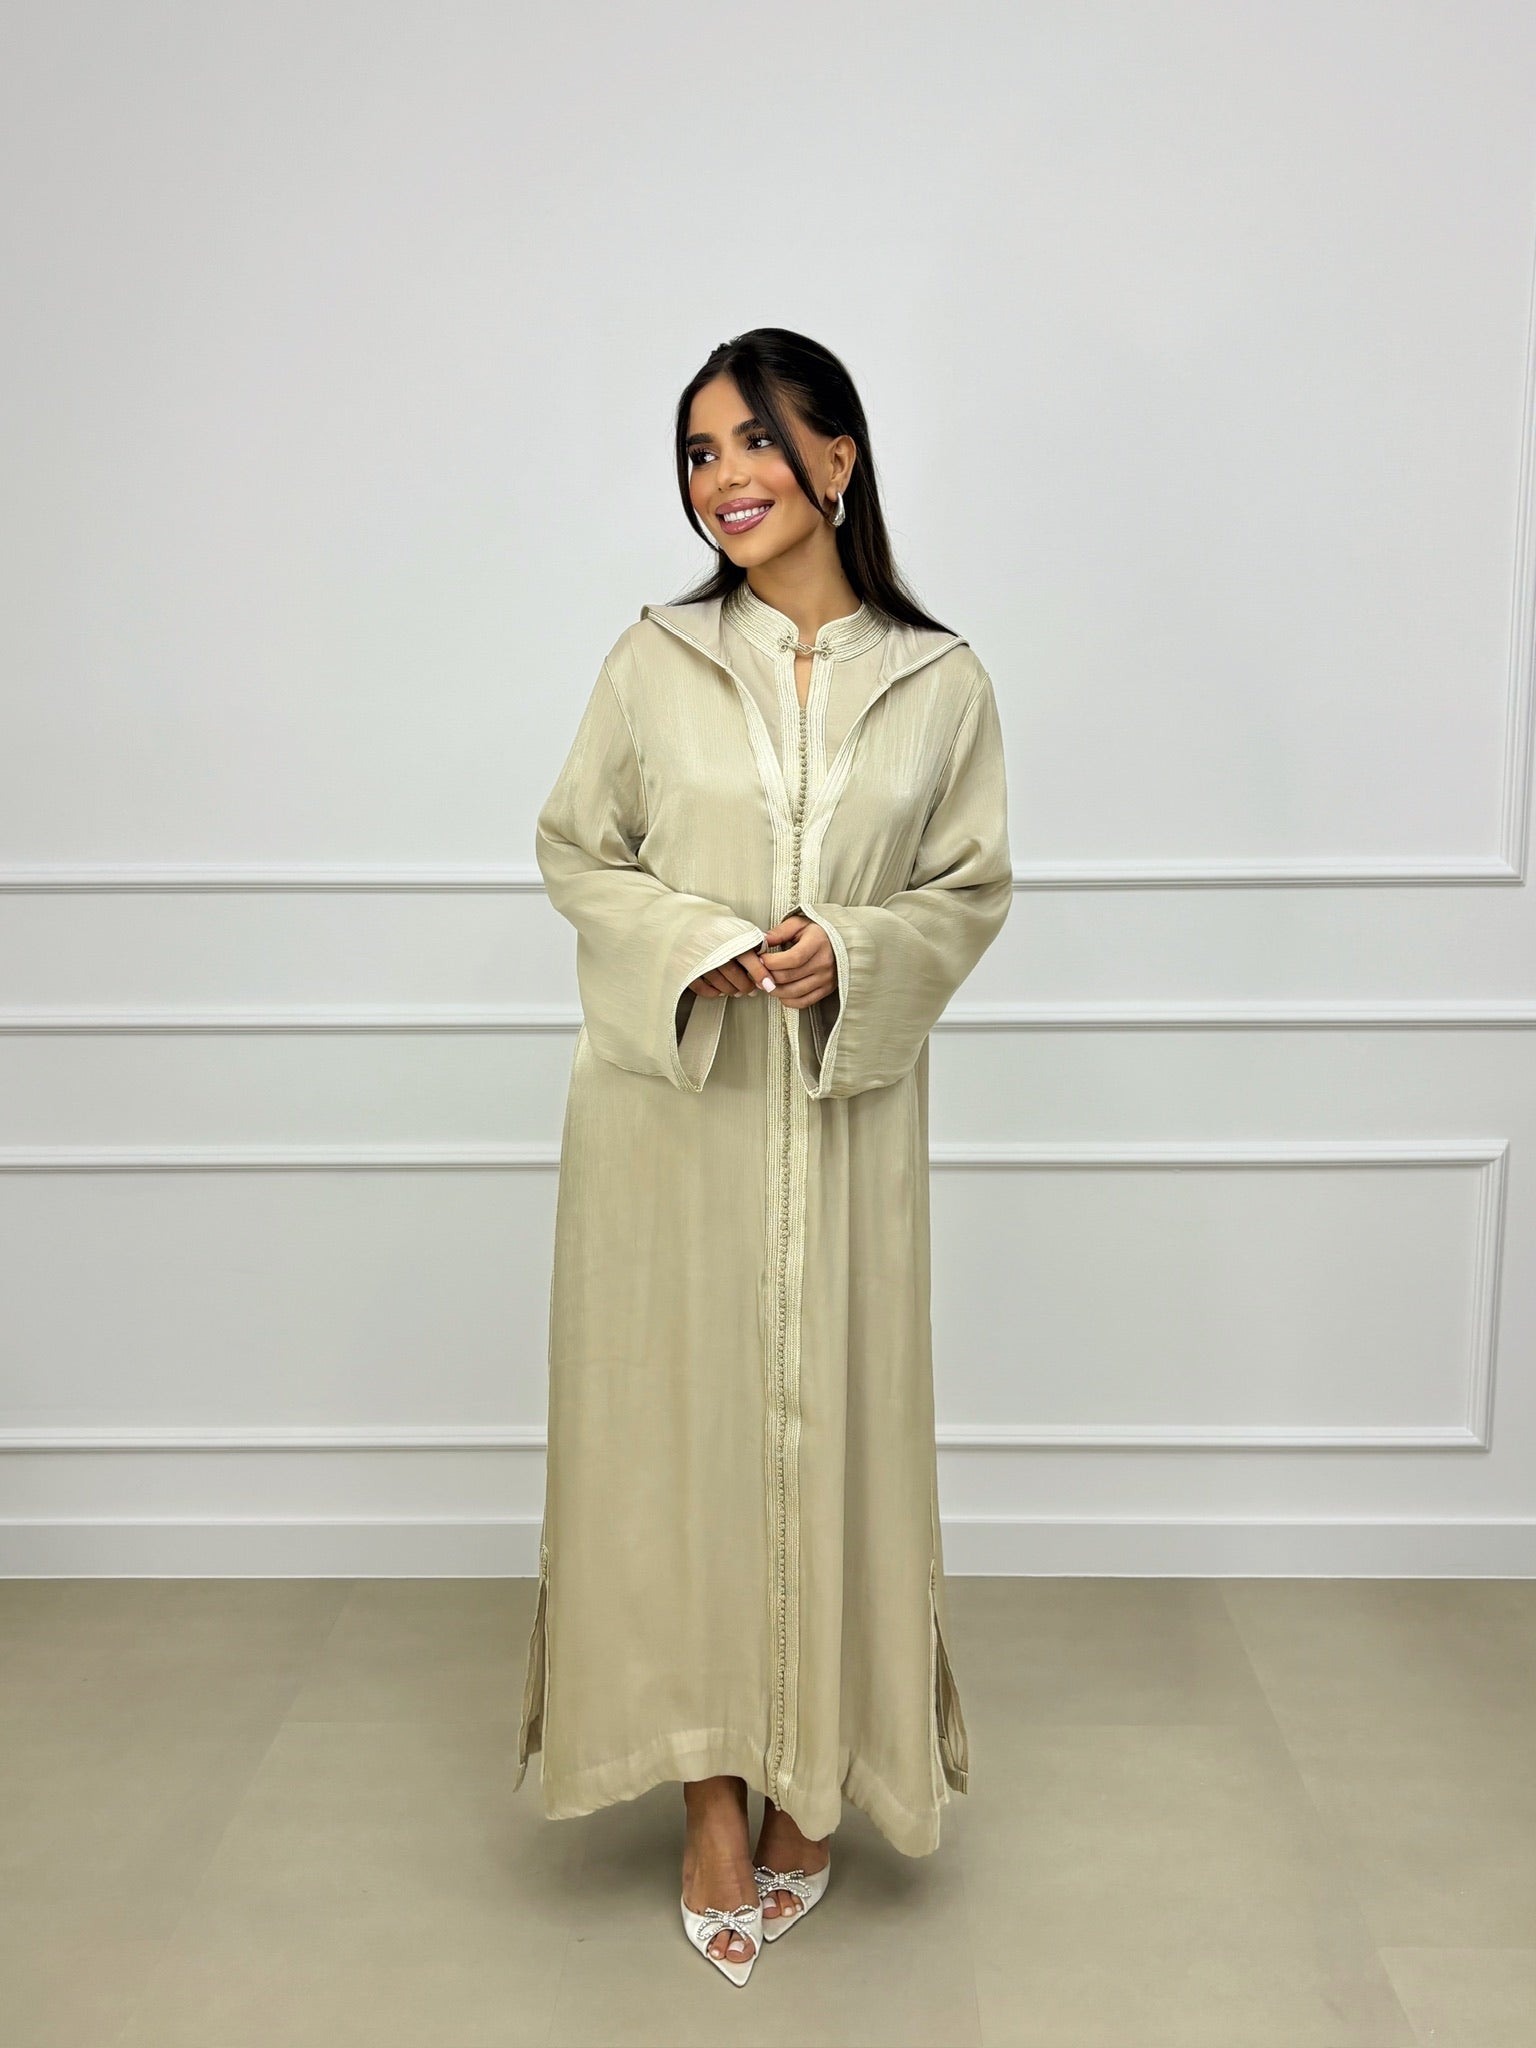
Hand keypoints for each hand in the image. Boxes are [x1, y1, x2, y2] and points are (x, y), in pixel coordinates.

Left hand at [686, 914, 836, 1006]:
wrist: (843, 942)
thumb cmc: (818, 932)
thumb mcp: (799, 923)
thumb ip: (780, 931)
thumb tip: (761, 941)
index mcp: (818, 943)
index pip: (792, 959)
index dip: (772, 962)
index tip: (760, 959)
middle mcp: (824, 963)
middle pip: (789, 977)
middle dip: (768, 976)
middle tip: (757, 972)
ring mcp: (826, 979)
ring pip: (793, 992)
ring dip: (774, 990)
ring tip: (765, 982)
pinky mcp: (826, 990)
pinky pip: (804, 1002)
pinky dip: (788, 1001)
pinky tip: (780, 992)